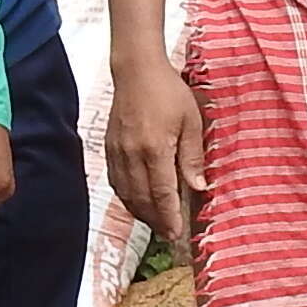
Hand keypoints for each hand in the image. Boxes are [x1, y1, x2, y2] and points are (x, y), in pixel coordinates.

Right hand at [109, 60, 203, 244]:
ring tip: (155, 223)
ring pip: (126, 194)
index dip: (169, 216)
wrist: (136, 71)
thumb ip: (192, 157)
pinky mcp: (109, 148)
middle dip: (155, 221)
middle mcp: (132, 154)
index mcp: (154, 148)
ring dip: (140, 213)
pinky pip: (116, 181)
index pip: (162, 192)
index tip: (176, 234)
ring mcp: (117, 152)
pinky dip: (127, 197)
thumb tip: (198, 187)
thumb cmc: (168, 92)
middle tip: (168, 235)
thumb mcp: (191, 121)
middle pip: (142, 199)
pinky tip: (137, 202)